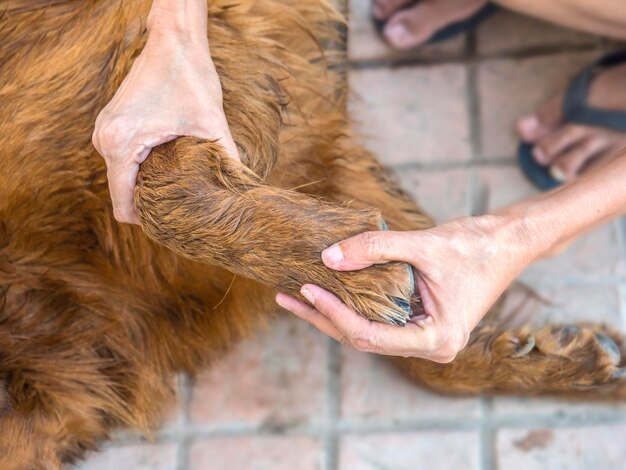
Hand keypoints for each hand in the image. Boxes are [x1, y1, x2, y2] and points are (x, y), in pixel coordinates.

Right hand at [92, 25, 238, 223]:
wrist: (173, 41)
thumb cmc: (190, 78)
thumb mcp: (212, 124)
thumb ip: (228, 161)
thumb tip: (245, 192)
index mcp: (119, 145)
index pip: (123, 206)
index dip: (149, 223)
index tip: (175, 228)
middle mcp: (103, 141)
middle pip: (124, 195)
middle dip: (153, 204)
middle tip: (186, 209)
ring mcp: (104, 133)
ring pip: (125, 178)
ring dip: (150, 185)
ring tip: (181, 187)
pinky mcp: (111, 126)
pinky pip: (124, 162)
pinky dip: (145, 169)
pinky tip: (171, 168)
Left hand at [276, 215, 536, 362]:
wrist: (508, 242)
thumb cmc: (476, 245)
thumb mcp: (424, 244)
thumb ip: (374, 249)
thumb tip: (327, 257)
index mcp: (437, 339)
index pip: (370, 336)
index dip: (334, 314)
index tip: (305, 289)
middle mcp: (429, 346)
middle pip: (362, 339)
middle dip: (323, 318)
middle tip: (287, 297)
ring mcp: (423, 337)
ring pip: (367, 332)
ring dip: (333, 313)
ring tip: (296, 296)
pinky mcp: (419, 322)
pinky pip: (378, 319)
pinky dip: (352, 305)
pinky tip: (327, 291)